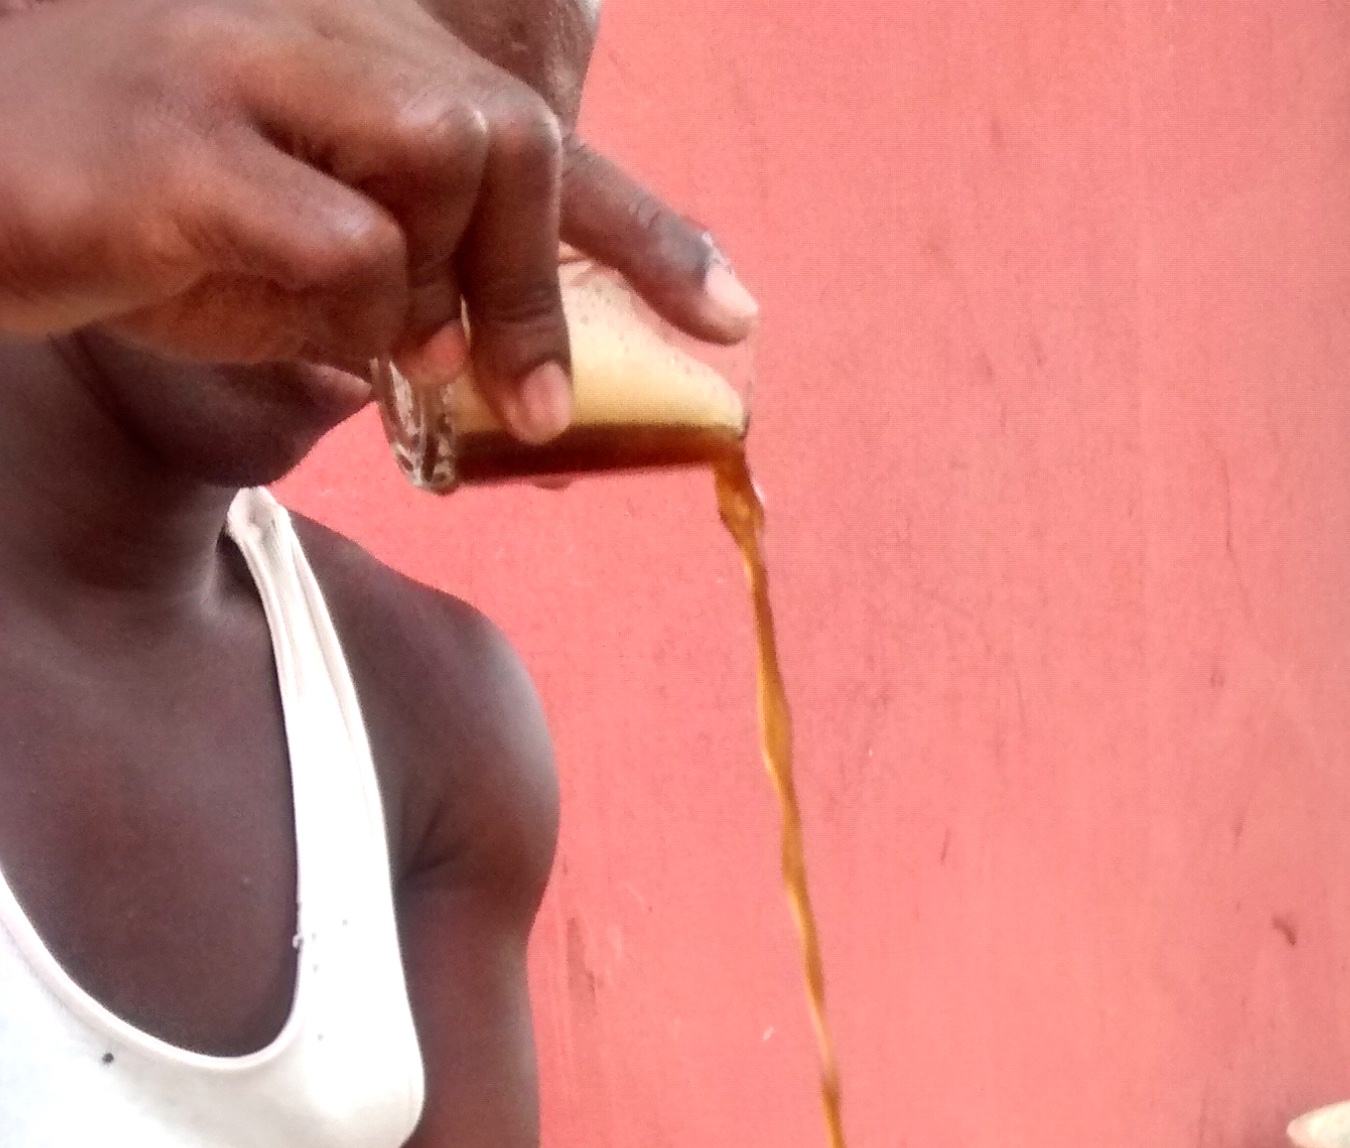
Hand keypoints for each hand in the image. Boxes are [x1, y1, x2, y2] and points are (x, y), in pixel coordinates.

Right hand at [0, 0, 754, 440]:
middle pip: (507, 133)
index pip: (526, 125)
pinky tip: (278, 322)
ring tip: (378, 349)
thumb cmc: (106, 214)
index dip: (644, 229)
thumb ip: (382, 276)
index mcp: (335, 45)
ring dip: (437, 288)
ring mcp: (238, 76)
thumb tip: (479, 360)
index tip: (735, 316)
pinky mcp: (179, 157)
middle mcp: (302, 32)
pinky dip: (348, 311)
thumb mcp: (268, 243)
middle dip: (539, 284)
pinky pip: (346, 242)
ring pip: (445, 156)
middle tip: (525, 401)